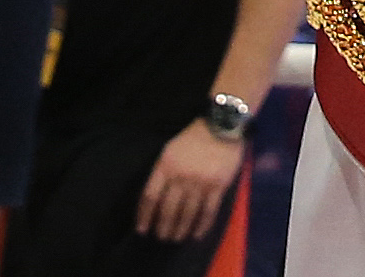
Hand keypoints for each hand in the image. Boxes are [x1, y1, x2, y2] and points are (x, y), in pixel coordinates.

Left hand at [137, 122, 245, 243]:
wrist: (222, 125)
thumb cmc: (192, 138)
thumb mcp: (169, 150)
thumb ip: (161, 172)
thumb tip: (153, 199)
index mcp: (166, 166)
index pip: (150, 197)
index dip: (144, 215)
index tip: (142, 229)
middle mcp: (181, 176)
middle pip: (168, 209)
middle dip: (163, 227)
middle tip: (161, 237)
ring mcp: (201, 182)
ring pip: (187, 213)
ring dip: (180, 229)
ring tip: (176, 238)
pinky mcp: (219, 185)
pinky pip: (208, 211)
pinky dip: (202, 225)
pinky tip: (197, 235)